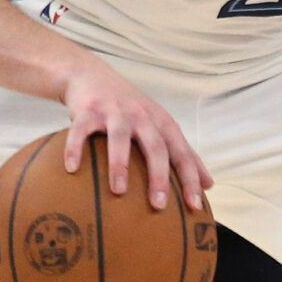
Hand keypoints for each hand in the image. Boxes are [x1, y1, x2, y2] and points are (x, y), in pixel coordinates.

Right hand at [59, 57, 211, 210]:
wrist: (92, 76)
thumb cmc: (130, 109)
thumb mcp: (160, 125)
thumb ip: (183, 153)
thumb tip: (209, 184)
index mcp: (161, 123)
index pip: (181, 152)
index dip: (190, 178)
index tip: (195, 206)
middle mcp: (141, 116)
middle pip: (155, 146)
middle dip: (159, 176)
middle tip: (159, 205)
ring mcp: (114, 112)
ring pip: (119, 139)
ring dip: (120, 165)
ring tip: (119, 191)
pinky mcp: (88, 110)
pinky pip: (81, 131)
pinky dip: (75, 149)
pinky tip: (72, 168)